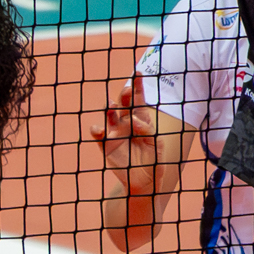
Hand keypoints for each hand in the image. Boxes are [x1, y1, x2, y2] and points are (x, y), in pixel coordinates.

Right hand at [86, 74, 159, 191]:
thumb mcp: (156, 144)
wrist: (144, 181)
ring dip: (109, 110)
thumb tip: (132, 120)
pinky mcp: (106, 145)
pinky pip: (98, 135)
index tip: (138, 72)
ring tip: (111, 106)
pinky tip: (99, 129)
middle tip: (127, 90)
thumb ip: (147, 130)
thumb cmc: (153, 160)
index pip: (139, 101)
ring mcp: (115, 133)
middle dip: (125, 96)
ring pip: (110, 116)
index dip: (138, 87)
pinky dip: (96, 130)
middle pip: (123, 105)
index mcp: (141, 121)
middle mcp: (126, 124)